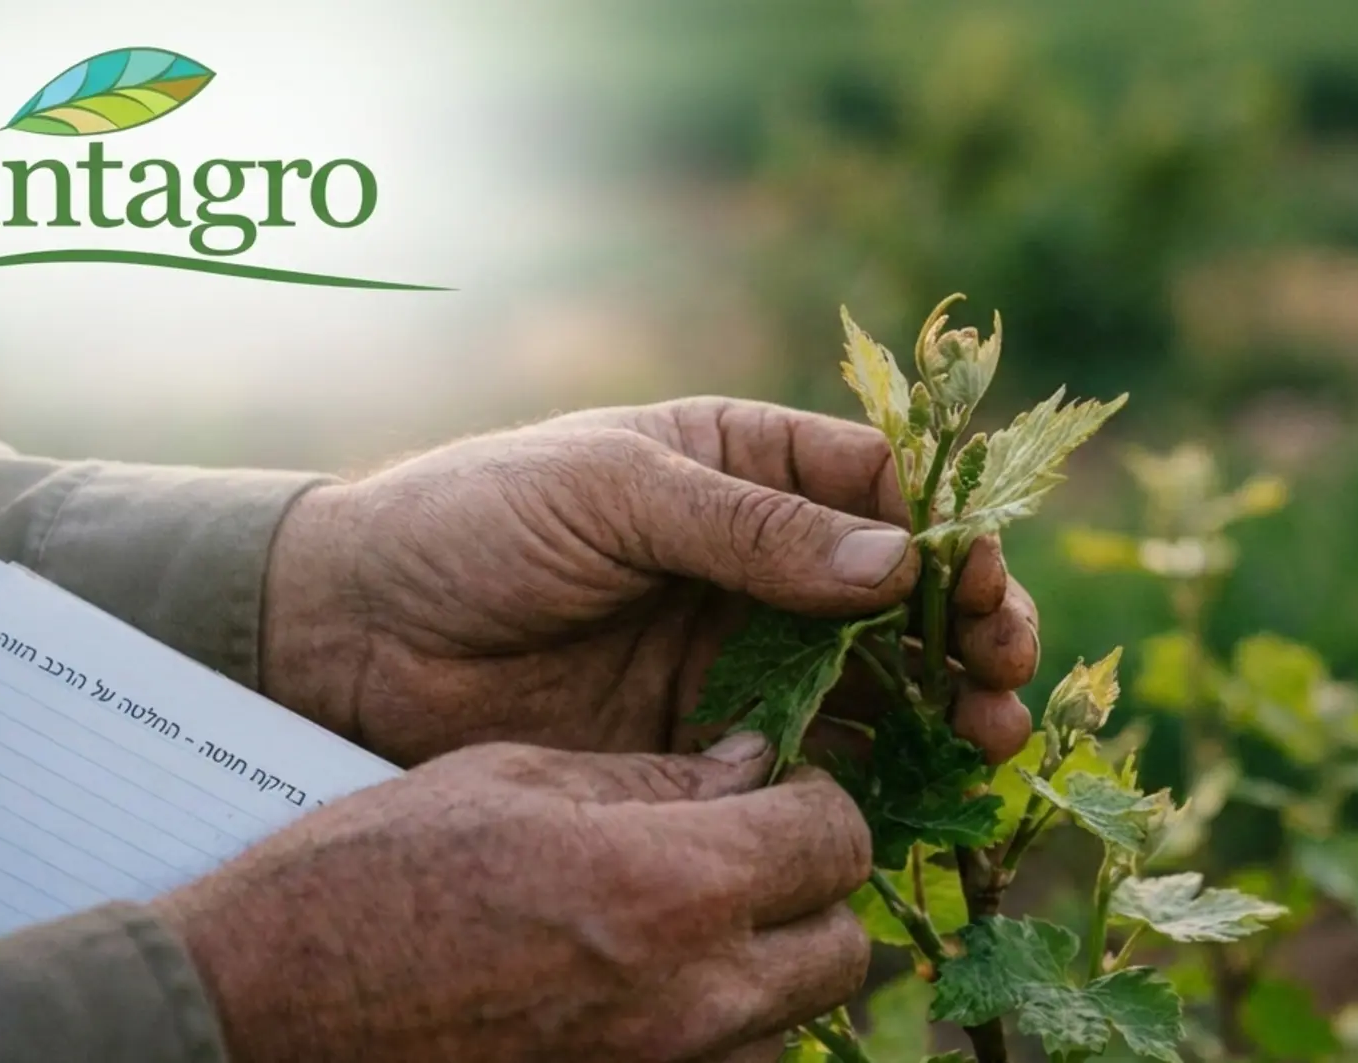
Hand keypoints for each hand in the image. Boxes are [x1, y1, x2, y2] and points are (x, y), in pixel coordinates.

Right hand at [152, 734, 870, 1062]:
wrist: (251, 1011)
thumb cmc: (363, 879)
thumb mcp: (512, 779)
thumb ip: (653, 778)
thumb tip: (750, 768)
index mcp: (669, 888)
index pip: (836, 841)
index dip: (814, 803)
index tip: (773, 790)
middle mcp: (689, 1001)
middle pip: (841, 948)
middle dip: (808, 893)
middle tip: (741, 858)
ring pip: (789, 1025)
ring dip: (762, 973)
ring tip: (679, 931)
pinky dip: (709, 1036)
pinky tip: (638, 995)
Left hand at [261, 397, 1038, 765]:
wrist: (353, 633)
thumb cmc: (476, 521)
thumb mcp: (613, 491)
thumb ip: (750, 528)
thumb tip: (894, 561)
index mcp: (741, 463)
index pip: (879, 484)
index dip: (945, 527)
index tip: (979, 575)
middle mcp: (760, 558)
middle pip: (899, 589)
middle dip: (968, 624)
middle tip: (1004, 667)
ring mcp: (738, 650)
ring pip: (875, 676)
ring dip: (945, 702)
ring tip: (992, 736)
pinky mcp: (707, 737)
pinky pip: (813, 753)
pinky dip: (872, 770)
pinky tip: (916, 788)